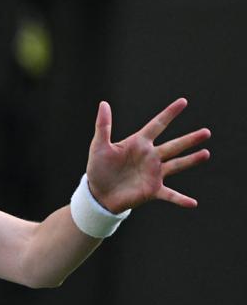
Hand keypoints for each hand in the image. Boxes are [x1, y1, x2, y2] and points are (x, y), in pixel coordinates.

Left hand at [86, 98, 210, 213]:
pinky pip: (170, 195)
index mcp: (139, 143)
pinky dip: (181, 199)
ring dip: (191, 160)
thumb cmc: (98, 167)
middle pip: (174, 145)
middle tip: (206, 132)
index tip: (183, 101)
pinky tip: (193, 203)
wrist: (98, 193)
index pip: (157, 125)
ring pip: (177, 165)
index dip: (169, 113)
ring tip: (205, 153)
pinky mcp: (152, 190)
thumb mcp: (99, 145)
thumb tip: (104, 103)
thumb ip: (103, 125)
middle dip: (190, 139)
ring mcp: (154, 173)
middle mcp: (150, 156)